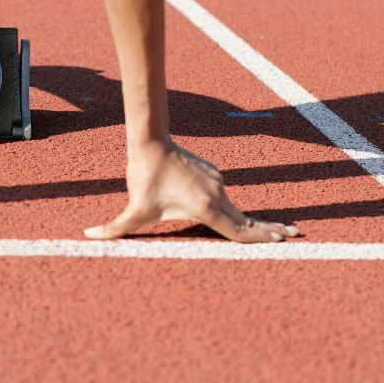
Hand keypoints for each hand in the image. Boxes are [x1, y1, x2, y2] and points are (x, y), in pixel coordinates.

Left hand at [87, 141, 299, 242]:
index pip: (239, 230)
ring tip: (273, 229)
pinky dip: (230, 208)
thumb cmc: (143, 177)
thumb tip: (86, 238)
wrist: (150, 142)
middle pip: (247, 218)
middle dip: (271, 229)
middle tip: (296, 235)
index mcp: (206, 207)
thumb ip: (113, 230)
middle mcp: (218, 194)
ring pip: (234, 208)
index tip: (284, 240)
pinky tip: (224, 212)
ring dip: (247, 220)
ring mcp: (219, 183)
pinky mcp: (214, 175)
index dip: (261, 238)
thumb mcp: (132, 210)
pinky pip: (223, 196)